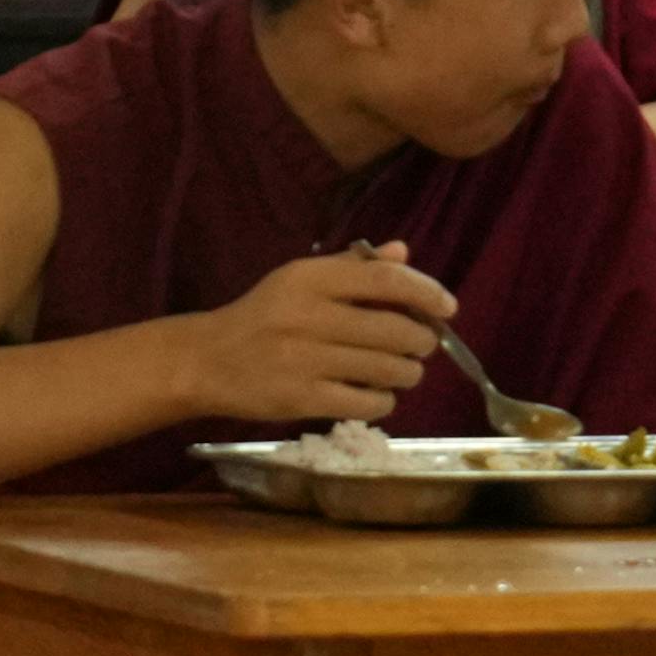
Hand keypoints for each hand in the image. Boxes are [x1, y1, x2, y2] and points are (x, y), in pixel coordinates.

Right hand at [179, 247, 462, 429]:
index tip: (447, 307)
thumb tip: (404, 253)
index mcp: (310, 278)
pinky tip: (378, 395)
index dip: (425, 292)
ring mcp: (303, 360)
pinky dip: (383, 401)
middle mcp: (307, 316)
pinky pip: (365, 403)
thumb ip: (353, 267)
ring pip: (386, 369)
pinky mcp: (301, 400)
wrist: (208, 361)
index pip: (384, 280)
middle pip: (394, 329)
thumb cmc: (263, 316)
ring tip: (403, 370)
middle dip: (421, 341)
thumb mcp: (299, 280)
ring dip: (407, 372)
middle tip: (423, 345)